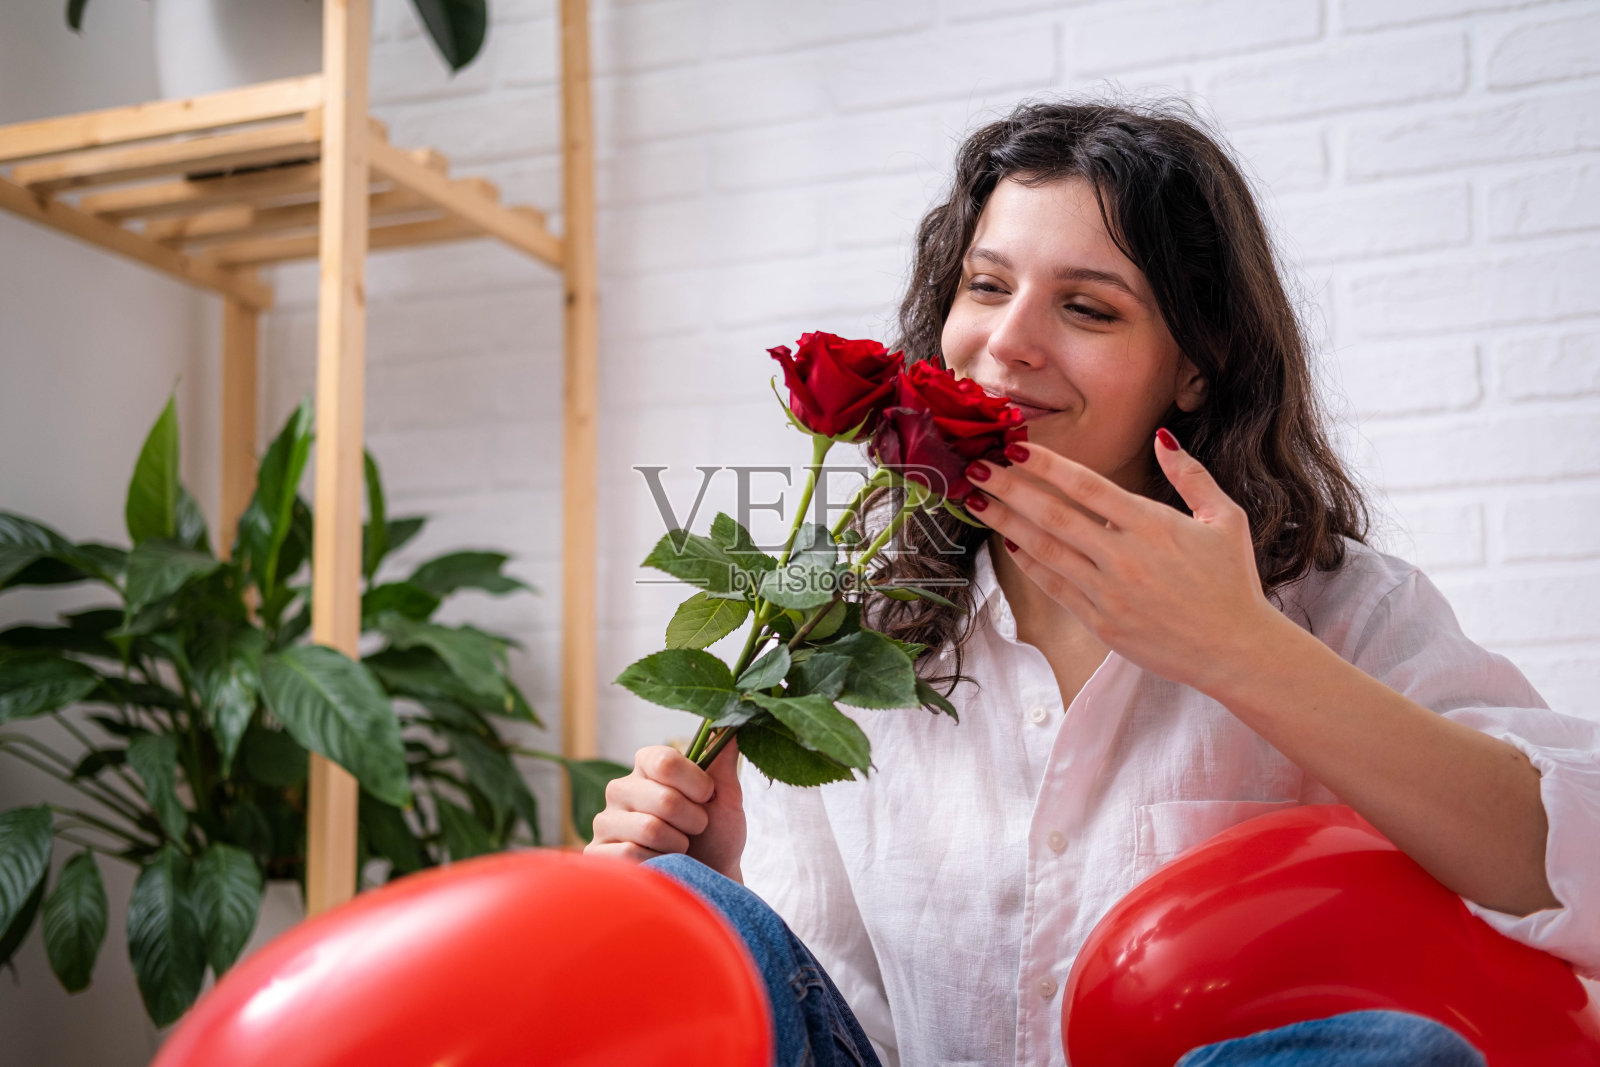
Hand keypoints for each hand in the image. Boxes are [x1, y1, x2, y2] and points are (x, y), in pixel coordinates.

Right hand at [586, 738, 746, 881]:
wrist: (707, 879)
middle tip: (697, 828)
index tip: (708, 796)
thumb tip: (730, 722)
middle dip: (694, 820)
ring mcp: (605, 821)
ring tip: (680, 847)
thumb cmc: (716, 835)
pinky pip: (631, 855)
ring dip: (679, 844)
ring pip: (650, 829)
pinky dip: (659, 864)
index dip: (695, 782)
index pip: (664, 760)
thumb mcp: (726, 798)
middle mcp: (620, 788)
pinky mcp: (598, 853)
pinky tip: (660, 863)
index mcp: (647, 765)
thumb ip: (722, 763)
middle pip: (664, 799)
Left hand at [964, 431, 1279, 695]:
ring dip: (1006, 523)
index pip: (1087, 485)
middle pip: (1053, 515)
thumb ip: (1191, 475)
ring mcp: (1109, 593)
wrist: (1236, 650)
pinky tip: (1009, 544)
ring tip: (976, 501)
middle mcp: (1124, 557)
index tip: (1013, 446)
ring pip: (1045, 550)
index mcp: (1153, 525)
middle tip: (976, 467)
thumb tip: (1163, 437)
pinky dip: (1030, 564)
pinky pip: (1055, 587)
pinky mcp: (1101, 622)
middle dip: (1009, 488)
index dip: (1045, 464)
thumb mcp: (1225, 518)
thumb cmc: (1232, 583)